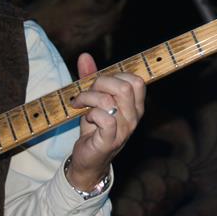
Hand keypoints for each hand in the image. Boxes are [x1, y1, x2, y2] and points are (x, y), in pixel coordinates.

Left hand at [66, 53, 145, 189]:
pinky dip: (90, 113)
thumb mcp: (93, 100)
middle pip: (124, 86)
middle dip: (100, 83)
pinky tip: (85, 117)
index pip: (136, 80)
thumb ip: (90, 78)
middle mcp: (134, 117)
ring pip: (110, 100)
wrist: (88, 160)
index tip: (98, 84)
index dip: (114, 76)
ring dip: (89, 97)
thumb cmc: (93, 128)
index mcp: (135, 106)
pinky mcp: (110, 140)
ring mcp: (124, 130)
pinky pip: (104, 117)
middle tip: (87, 92)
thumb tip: (84, 56)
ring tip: (80, 104)